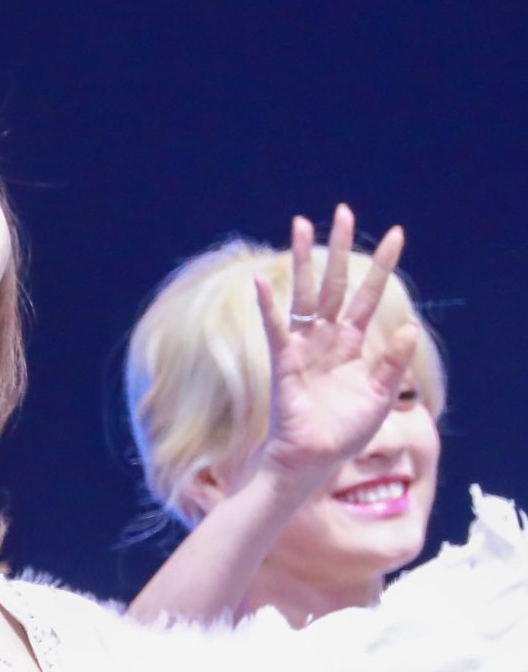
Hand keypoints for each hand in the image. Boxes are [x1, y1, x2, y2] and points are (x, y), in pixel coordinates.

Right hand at [254, 203, 419, 489]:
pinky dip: (269, 306)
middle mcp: (327, 338)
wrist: (311, 459)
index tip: (396, 233)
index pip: (369, 296)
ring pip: (304, 294)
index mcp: (352, 345)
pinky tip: (261, 282)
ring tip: (302, 224)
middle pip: (334, 282)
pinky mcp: (284, 362)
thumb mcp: (379, 397)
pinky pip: (276, 328)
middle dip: (338, 247)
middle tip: (342, 211)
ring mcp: (304, 346)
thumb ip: (393, 363)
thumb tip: (411, 328)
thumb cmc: (343, 433)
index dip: (382, 266)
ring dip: (302, 260)